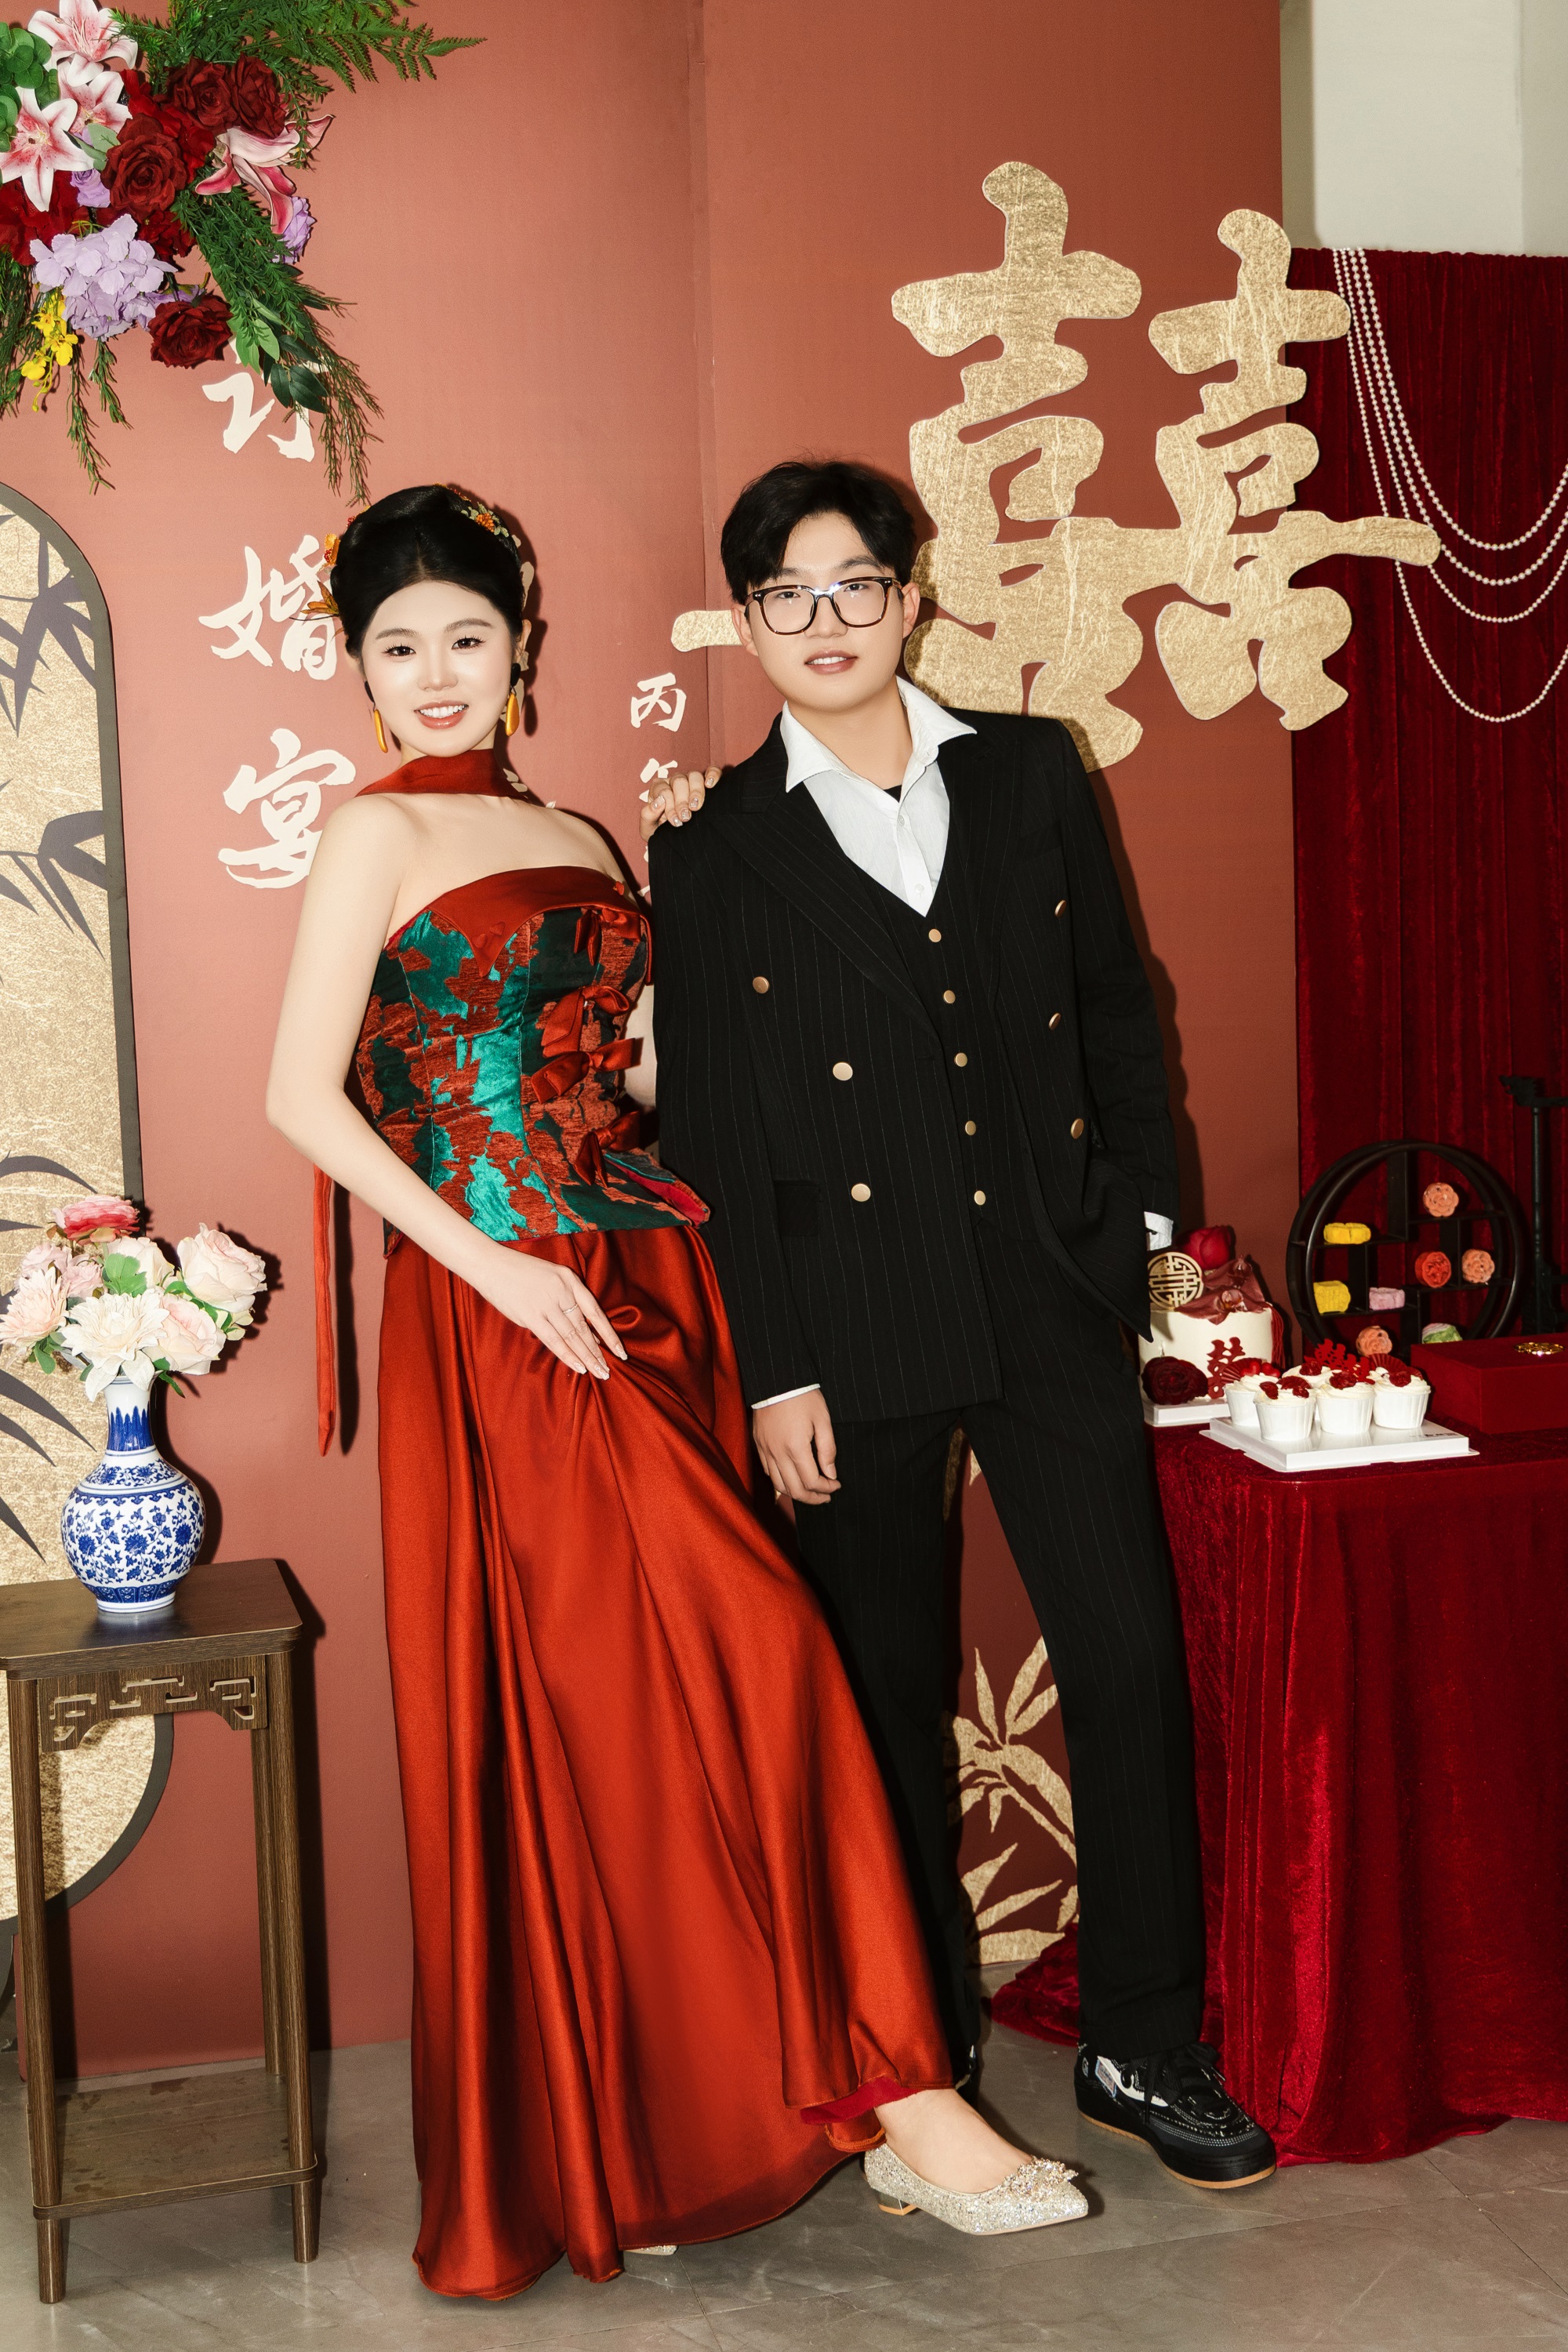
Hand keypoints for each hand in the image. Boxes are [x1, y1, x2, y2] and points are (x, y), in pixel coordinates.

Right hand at [474, 1247, 627, 1379]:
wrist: (490, 1264)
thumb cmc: (520, 1273)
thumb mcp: (550, 1278)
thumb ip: (566, 1300)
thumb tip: (581, 1331)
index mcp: (570, 1280)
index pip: (595, 1312)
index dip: (609, 1334)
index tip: (620, 1351)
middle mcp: (562, 1291)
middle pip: (585, 1328)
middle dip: (598, 1351)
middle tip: (608, 1370)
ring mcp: (547, 1303)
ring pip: (572, 1336)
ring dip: (587, 1357)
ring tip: (599, 1372)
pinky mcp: (531, 1315)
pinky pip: (554, 1340)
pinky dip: (568, 1355)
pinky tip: (579, 1366)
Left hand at [640, 766, 720, 843]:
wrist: (677, 841)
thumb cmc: (661, 832)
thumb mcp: (649, 828)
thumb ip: (648, 815)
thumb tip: (659, 802)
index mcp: (659, 789)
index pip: (663, 790)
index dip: (669, 805)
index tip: (675, 821)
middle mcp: (674, 782)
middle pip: (679, 781)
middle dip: (682, 801)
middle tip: (686, 817)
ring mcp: (691, 780)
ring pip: (695, 776)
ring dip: (696, 792)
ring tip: (696, 807)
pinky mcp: (707, 782)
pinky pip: (712, 771)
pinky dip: (713, 775)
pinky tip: (710, 785)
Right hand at [753, 1390, 839, 1504]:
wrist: (777, 1379)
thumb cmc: (803, 1396)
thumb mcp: (823, 1419)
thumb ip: (828, 1449)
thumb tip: (831, 1474)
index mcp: (796, 1447)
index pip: (812, 1481)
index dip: (826, 1488)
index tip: (836, 1485)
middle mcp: (778, 1453)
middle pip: (795, 1490)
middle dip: (813, 1498)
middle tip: (826, 1496)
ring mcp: (766, 1450)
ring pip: (779, 1485)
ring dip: (796, 1493)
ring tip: (810, 1492)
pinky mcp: (759, 1445)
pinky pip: (768, 1472)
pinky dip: (781, 1481)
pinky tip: (792, 1477)